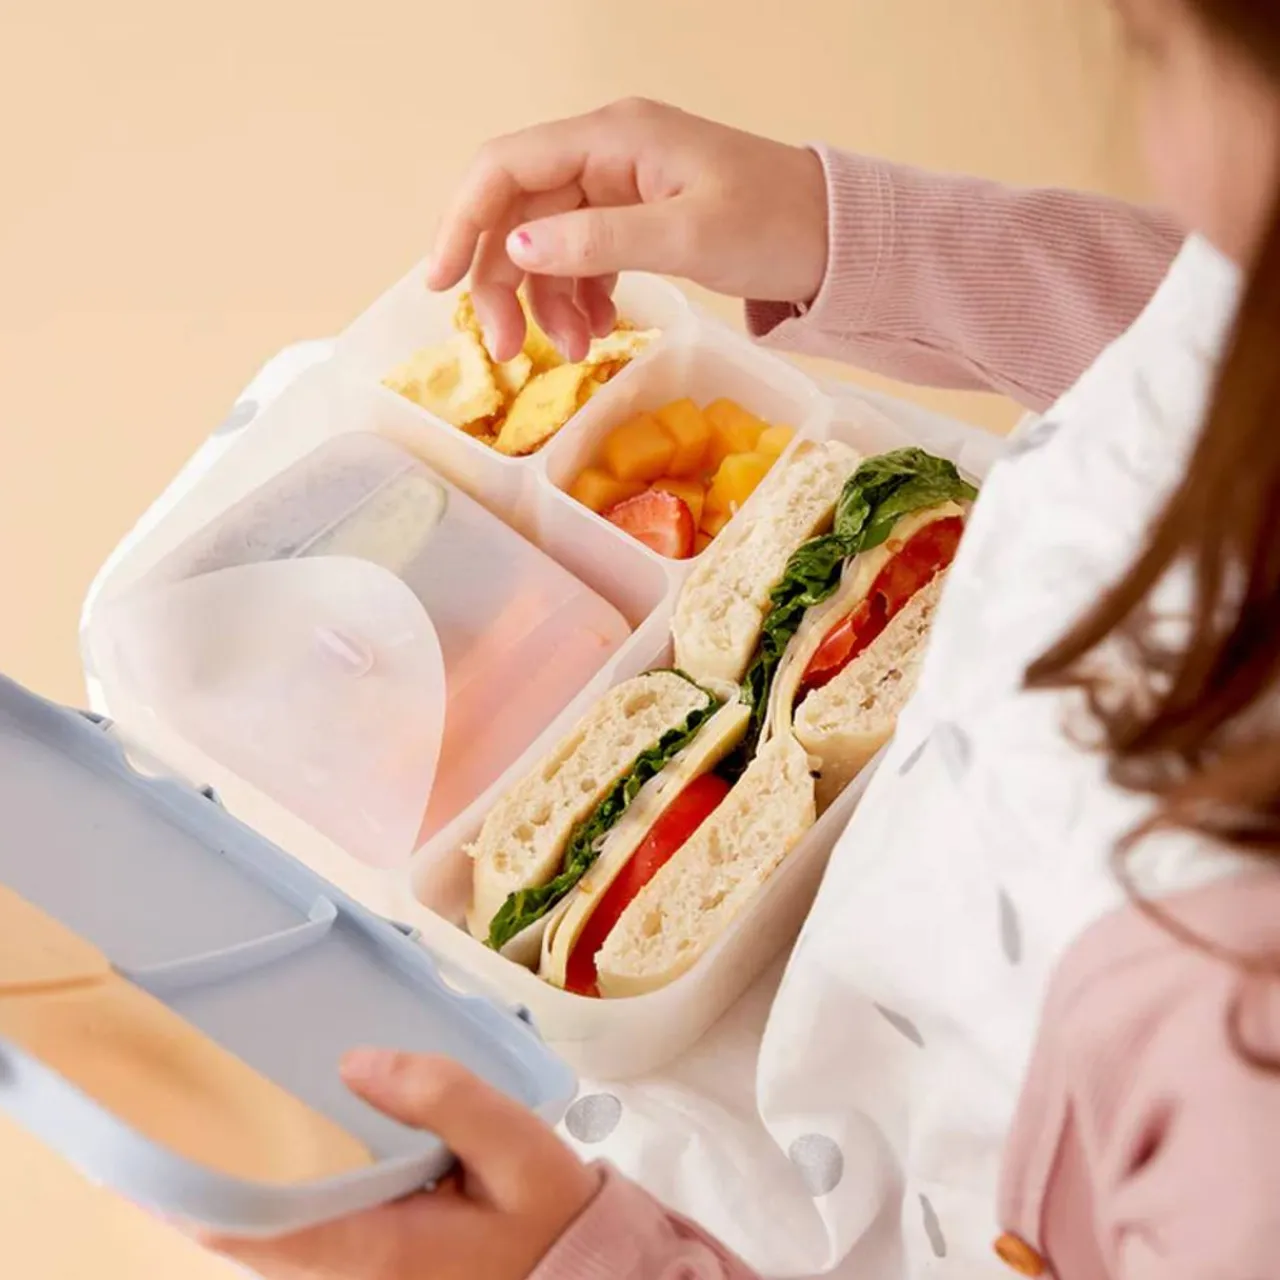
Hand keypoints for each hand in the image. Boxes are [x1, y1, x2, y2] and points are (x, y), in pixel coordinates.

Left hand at [191, 1051, 597, 1279]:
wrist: (575, 1270)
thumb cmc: (544, 1211)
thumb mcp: (517, 1147)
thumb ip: (446, 1098)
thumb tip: (355, 1061)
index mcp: (375, 1247)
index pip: (253, 1232)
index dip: (187, 1198)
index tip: (136, 1157)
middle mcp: (349, 1269)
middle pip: (242, 1237)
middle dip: (191, 1187)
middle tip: (151, 1117)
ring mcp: (356, 1270)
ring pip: (263, 1238)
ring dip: (222, 1190)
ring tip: (187, 1125)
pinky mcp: (369, 1259)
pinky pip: (294, 1231)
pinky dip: (264, 1193)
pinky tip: (259, 1150)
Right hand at [428, 98, 828, 361]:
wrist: (836, 239)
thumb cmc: (776, 225)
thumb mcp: (690, 235)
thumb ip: (602, 240)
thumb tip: (521, 247)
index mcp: (613, 137)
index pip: (506, 167)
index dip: (462, 222)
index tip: (438, 284)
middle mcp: (607, 153)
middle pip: (518, 211)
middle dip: (505, 282)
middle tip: (507, 351)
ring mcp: (621, 187)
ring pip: (548, 242)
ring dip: (546, 302)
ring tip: (577, 351)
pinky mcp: (637, 219)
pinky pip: (582, 257)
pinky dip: (579, 298)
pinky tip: (596, 330)